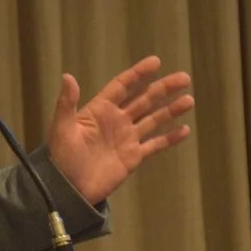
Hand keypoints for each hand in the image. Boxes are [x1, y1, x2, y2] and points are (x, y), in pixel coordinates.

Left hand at [46, 56, 193, 204]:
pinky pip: (155, 145)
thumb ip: (67, 103)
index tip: (156, 62)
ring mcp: (126, 138)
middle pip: (143, 99)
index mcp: (99, 109)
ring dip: (170, 109)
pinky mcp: (133, 157)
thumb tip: (67, 75)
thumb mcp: (62, 128)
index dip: (138, 74)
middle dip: (163, 88)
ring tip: (189, 100)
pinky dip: (169, 138)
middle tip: (184, 77)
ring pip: (153, 119)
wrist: (69, 188)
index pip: (122, 86)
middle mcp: (116, 120)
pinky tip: (184, 130)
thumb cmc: (62, 157)